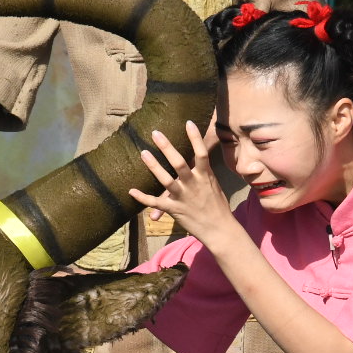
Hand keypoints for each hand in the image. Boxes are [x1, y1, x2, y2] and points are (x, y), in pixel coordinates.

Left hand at [127, 120, 236, 242]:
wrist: (220, 230)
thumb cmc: (217, 207)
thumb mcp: (213, 186)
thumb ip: (202, 172)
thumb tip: (198, 158)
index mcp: (205, 176)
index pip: (201, 153)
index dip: (195, 138)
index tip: (188, 122)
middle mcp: (193, 185)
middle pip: (179, 163)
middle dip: (167, 147)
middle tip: (155, 133)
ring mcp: (183, 197)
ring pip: (166, 180)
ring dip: (154, 166)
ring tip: (143, 153)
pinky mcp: (175, 209)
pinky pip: (156, 203)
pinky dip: (142, 198)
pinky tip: (131, 191)